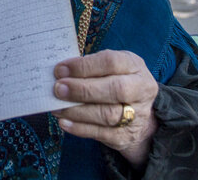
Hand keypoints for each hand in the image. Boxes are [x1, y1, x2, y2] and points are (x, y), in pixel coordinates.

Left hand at [52, 50, 158, 168]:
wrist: (139, 114)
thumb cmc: (116, 81)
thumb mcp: (110, 67)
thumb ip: (89, 67)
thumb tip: (61, 73)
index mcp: (134, 66)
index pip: (111, 62)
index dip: (84, 66)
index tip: (60, 70)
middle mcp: (141, 89)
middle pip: (115, 89)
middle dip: (82, 89)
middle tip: (58, 89)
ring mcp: (137, 115)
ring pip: (108, 114)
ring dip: (77, 111)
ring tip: (57, 108)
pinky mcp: (127, 135)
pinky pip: (102, 134)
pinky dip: (80, 128)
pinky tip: (64, 123)